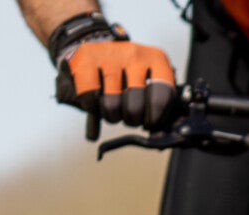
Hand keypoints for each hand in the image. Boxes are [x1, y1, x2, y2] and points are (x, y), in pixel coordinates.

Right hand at [56, 37, 176, 126]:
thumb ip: (158, 106)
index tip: (149, 121)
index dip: (155, 118)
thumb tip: (161, 136)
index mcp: (157, 59)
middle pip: (135, 108)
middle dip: (131, 119)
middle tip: (128, 114)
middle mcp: (135, 54)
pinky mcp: (86, 58)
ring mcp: (110, 54)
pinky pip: (90, 100)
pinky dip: (91, 107)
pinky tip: (95, 98)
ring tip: (111, 106)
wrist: (94, 44)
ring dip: (111, 115)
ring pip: (111, 107)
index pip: (162, 96)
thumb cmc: (126, 74)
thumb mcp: (148, 82)